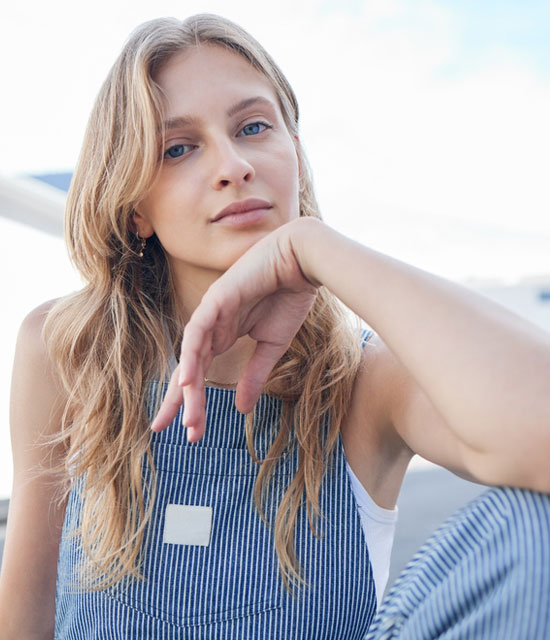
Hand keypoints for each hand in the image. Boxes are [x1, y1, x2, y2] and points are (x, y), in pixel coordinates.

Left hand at [151, 218, 318, 439]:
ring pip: (191, 354)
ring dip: (187, 386)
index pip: (200, 373)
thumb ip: (254, 375)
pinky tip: (187, 380)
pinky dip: (191, 355)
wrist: (303, 263)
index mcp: (223, 336)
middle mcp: (212, 326)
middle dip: (177, 400)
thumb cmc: (288, 297)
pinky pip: (198, 331)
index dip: (193, 401)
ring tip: (184, 417)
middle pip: (188, 368)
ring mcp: (212, 312)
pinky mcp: (217, 299)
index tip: (190, 432)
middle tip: (163, 429)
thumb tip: (240, 409)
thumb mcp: (272, 347)